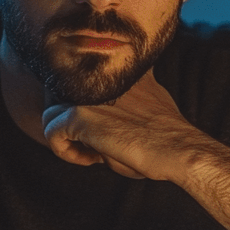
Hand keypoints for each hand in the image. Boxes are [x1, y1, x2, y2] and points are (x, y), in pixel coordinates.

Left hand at [41, 70, 210, 181]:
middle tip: (93, 144)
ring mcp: (86, 94)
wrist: (178, 149)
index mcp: (116, 69)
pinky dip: (64, 152)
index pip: (78, 77)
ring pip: (51, 111)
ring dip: (66, 137)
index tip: (102, 130)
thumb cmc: (166, 135)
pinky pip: (51, 132)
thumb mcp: (151, 97)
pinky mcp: (78, 115)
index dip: (81, 105)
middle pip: (59, 91)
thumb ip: (128, 91)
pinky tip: (89, 160)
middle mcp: (98, 75)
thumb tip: (106, 101)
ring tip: (92, 154)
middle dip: (68, 121)